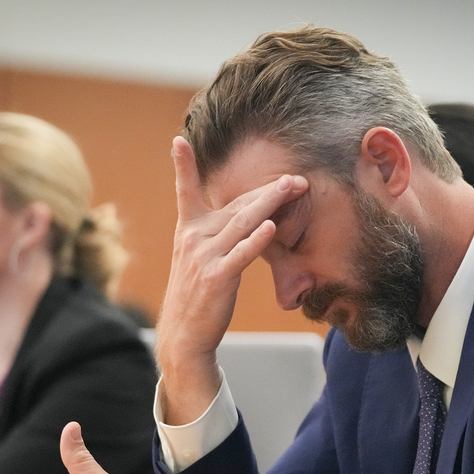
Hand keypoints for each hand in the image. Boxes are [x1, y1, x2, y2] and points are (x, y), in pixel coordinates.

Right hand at [156, 136, 306, 424]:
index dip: (182, 166)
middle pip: (235, 206)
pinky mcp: (216, 277)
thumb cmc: (198, 294)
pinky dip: (256, 240)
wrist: (184, 334)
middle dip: (267, 191)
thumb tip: (252, 215)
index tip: (178, 139)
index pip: (185, 192)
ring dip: (270, 203)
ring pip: (242, 223)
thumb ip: (220, 234)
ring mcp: (204, 257)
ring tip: (292, 188)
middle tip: (295, 179)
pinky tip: (271, 226)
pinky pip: (240, 254)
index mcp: (187, 231)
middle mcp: (193, 239)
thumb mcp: (200, 259)